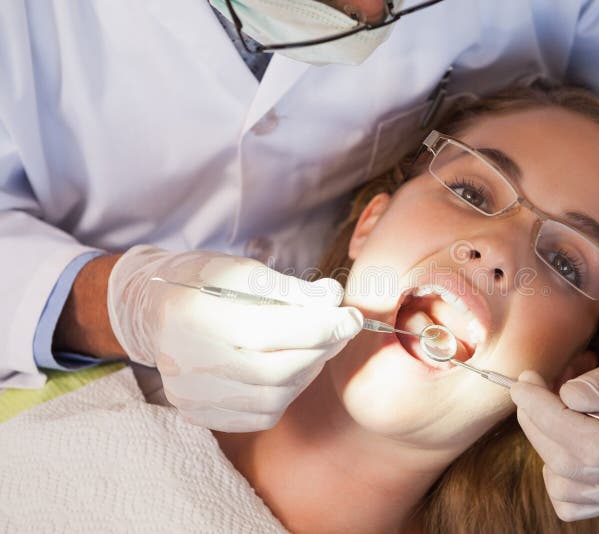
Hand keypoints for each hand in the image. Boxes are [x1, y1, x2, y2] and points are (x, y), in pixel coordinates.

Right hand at [107, 245, 362, 431]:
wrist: (150, 310)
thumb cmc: (199, 282)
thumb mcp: (240, 270)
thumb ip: (288, 288)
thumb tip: (333, 299)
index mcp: (197, 317)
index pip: (272, 331)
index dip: (321, 326)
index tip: (352, 316)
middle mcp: (190, 363)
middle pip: (276, 370)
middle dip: (321, 349)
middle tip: (342, 329)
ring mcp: (192, 394)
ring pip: (273, 399)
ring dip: (307, 372)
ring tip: (317, 346)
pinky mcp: (199, 413)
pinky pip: (258, 416)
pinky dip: (286, 394)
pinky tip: (290, 369)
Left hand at [510, 331, 598, 520]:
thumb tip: (567, 397)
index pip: (594, 446)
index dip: (548, 415)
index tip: (524, 383)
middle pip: (573, 466)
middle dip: (537, 420)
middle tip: (530, 383)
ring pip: (564, 486)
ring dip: (542, 440)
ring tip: (553, 401)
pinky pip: (572, 500)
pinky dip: (553, 468)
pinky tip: (562, 431)